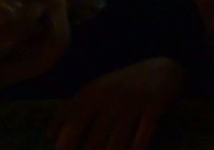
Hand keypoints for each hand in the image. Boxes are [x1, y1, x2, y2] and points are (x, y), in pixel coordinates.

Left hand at [50, 57, 186, 149]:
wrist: (164, 71)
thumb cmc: (124, 86)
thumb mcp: (96, 91)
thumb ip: (72, 109)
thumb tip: (49, 135)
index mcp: (92, 94)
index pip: (71, 127)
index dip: (65, 148)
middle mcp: (110, 99)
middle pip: (93, 141)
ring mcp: (133, 104)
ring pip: (117, 144)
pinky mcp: (154, 108)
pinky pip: (143, 137)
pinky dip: (137, 148)